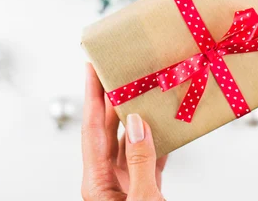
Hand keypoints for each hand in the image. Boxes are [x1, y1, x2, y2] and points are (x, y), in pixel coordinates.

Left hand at [82, 64, 166, 200]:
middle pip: (108, 130)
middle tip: (117, 71)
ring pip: (130, 143)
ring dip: (137, 118)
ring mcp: (127, 186)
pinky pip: (149, 158)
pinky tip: (165, 126)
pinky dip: (158, 141)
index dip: (91, 96)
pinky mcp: (145, 192)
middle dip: (111, 99)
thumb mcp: (141, 199)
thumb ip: (139, 162)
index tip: (91, 69)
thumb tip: (137, 124)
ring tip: (143, 91)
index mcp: (98, 183)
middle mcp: (108, 182)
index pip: (92, 129)